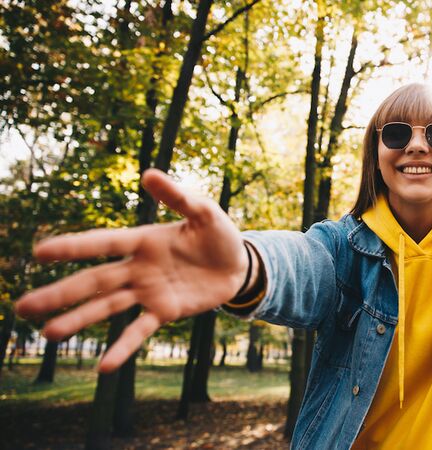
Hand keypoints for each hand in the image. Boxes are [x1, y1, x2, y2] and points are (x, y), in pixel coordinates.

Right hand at [15, 169, 247, 372]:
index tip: (40, 253)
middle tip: (23, 306)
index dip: (74, 248)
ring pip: (108, 307)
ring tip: (48, 333)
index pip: (103, 243)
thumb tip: (148, 173)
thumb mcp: (204, 212)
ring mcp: (149, 292)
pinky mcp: (166, 312)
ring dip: (79, 320)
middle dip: (61, 293)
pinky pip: (140, 331)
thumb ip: (178, 196)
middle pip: (94, 281)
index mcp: (144, 240)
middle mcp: (139, 268)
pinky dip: (123, 348)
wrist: (239, 265)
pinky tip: (104, 367)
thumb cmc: (219, 234)